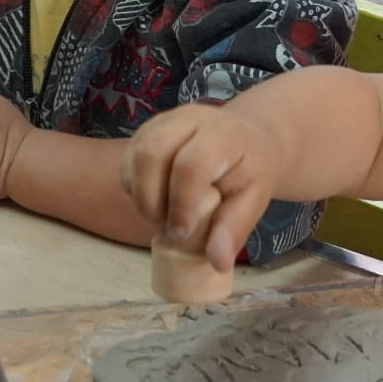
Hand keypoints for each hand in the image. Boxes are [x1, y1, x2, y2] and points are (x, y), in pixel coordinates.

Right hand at [122, 103, 286, 266]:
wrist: (244, 138)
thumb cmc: (251, 169)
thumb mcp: (255, 198)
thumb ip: (234, 228)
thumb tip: (217, 263)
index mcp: (222, 133)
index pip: (191, 164)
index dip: (181, 203)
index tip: (183, 233)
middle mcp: (189, 118)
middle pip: (151, 153)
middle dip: (152, 199)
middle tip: (168, 228)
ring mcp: (163, 121)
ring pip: (134, 156)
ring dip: (141, 196)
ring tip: (162, 217)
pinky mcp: (145, 131)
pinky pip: (127, 161)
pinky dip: (134, 188)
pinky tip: (155, 201)